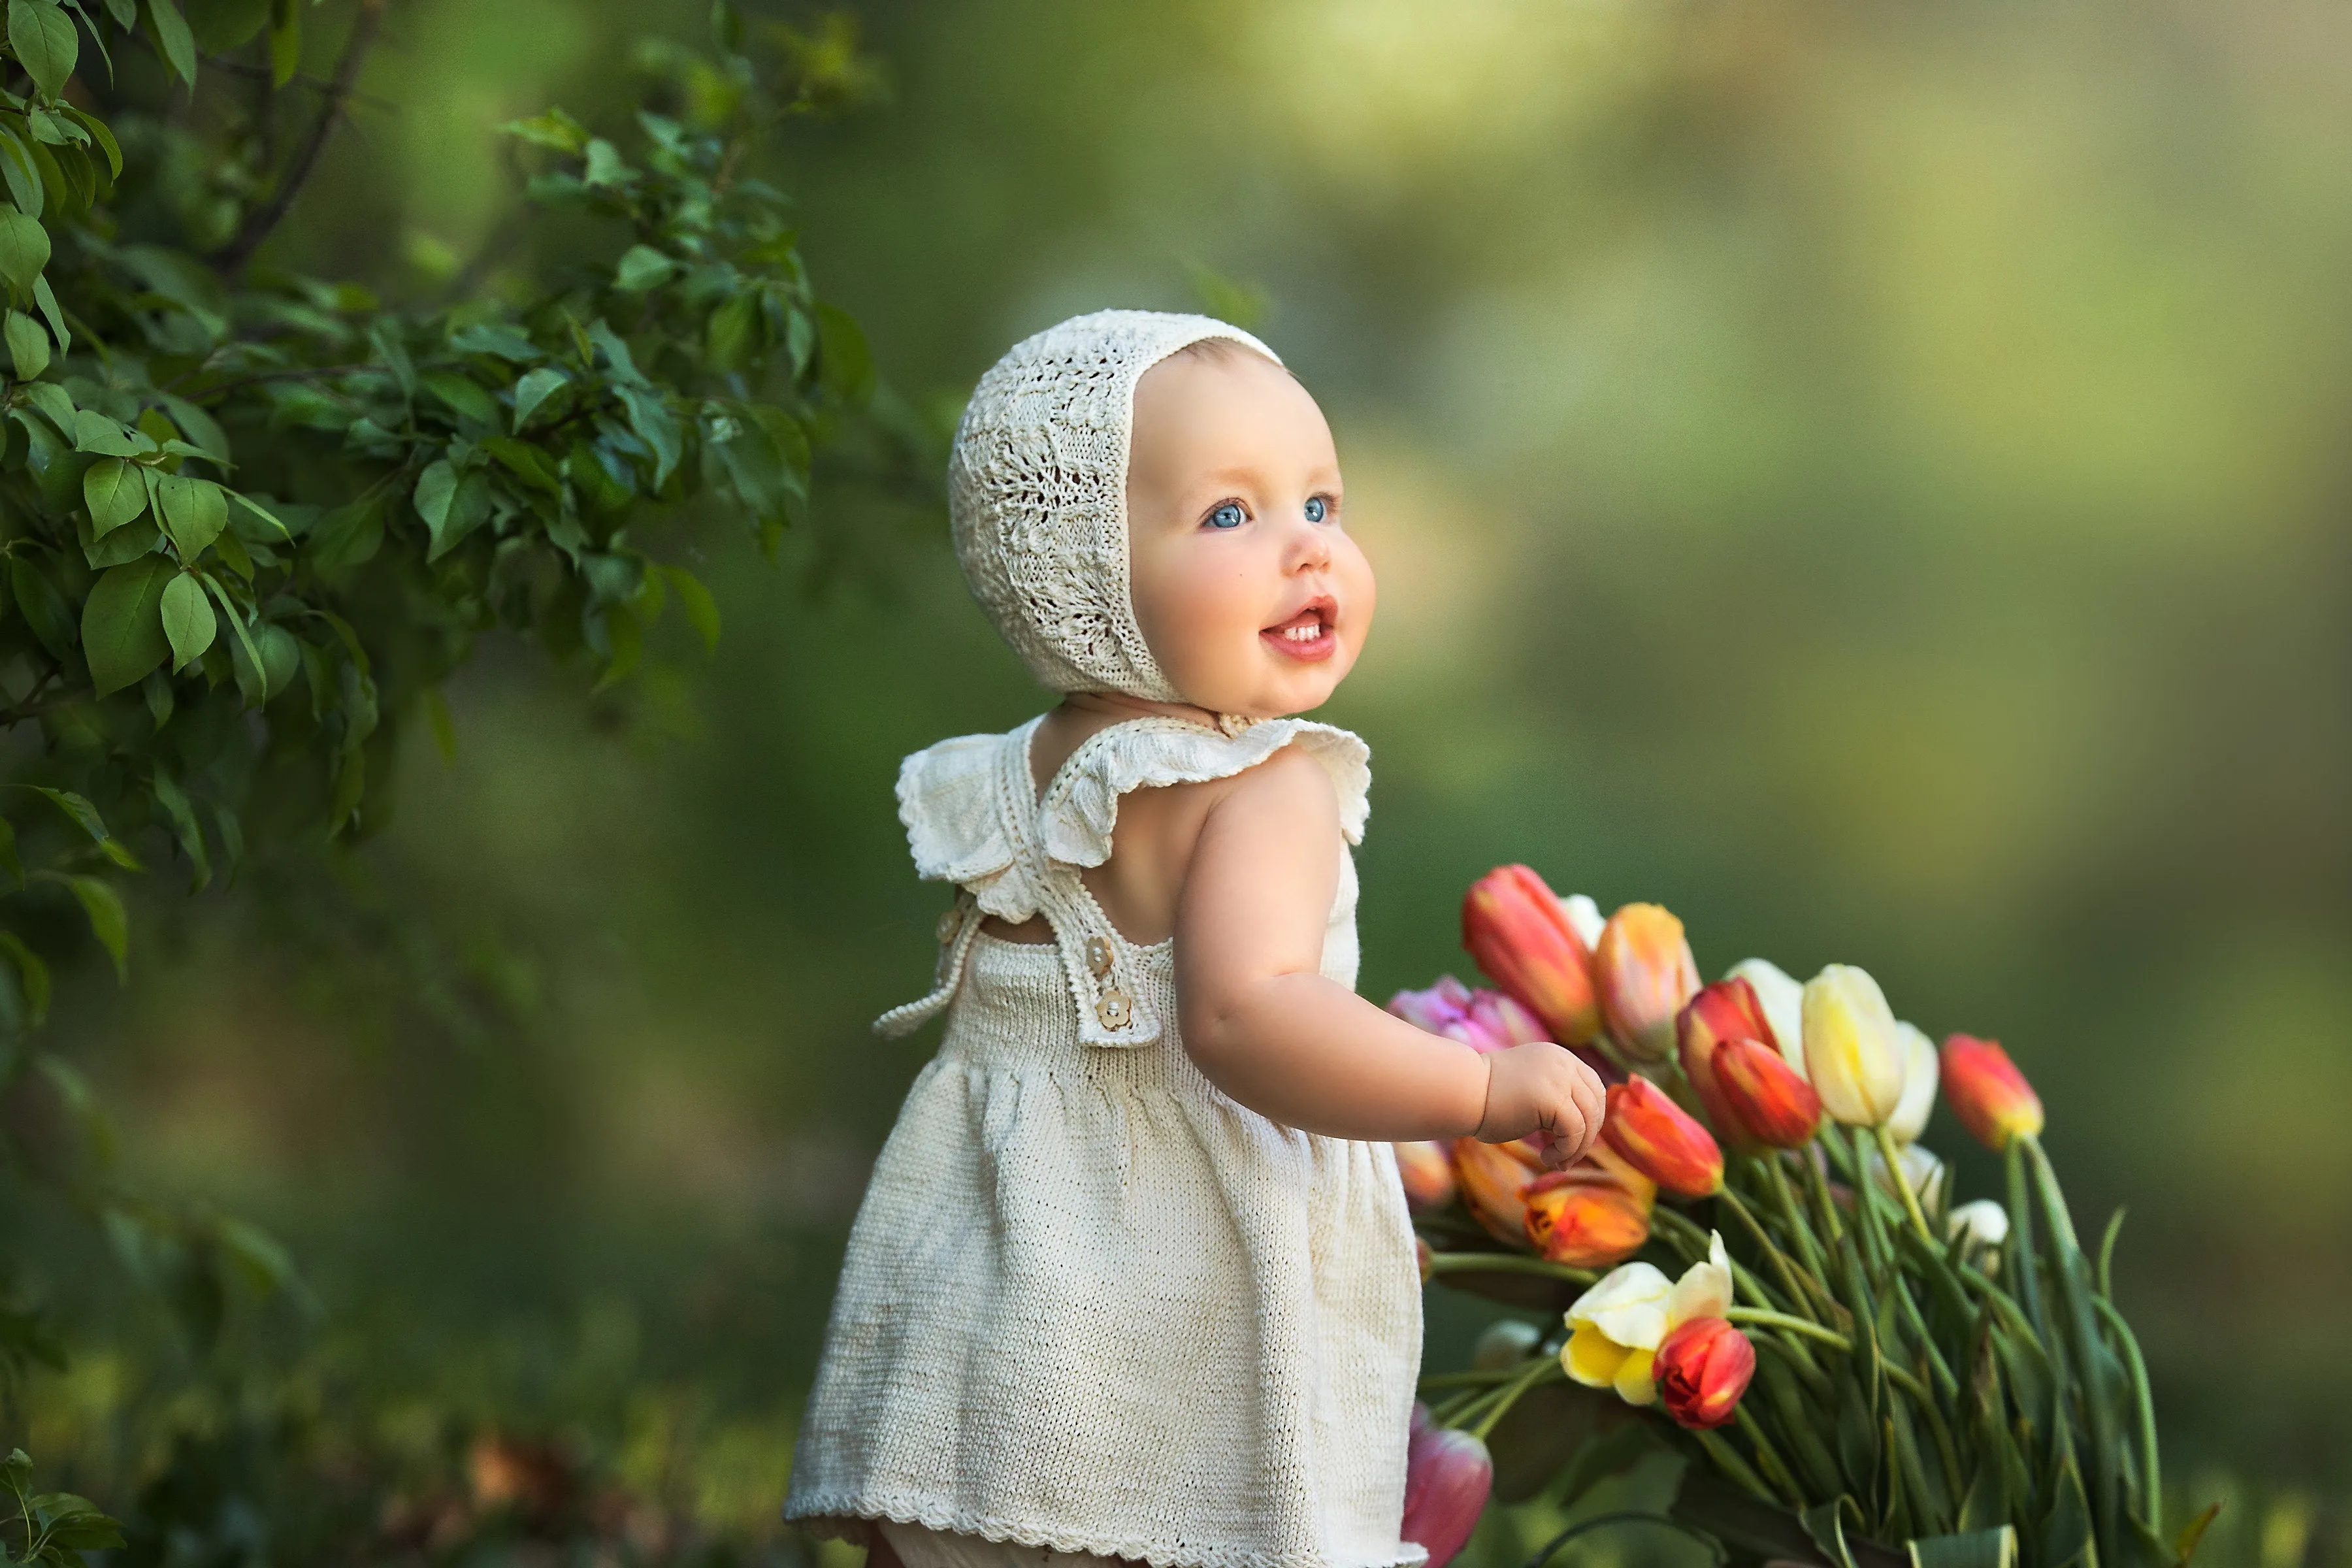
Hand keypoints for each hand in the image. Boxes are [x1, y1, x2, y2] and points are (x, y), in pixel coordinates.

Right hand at [1475, 1042, 1605, 1169]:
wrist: (1461, 1092)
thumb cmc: (1485, 1099)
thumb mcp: (1529, 1089)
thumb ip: (1555, 1098)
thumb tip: (1584, 1131)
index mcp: (1558, 1057)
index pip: (1593, 1088)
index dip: (1589, 1118)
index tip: (1571, 1141)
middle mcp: (1563, 1062)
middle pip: (1596, 1104)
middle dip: (1586, 1136)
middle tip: (1566, 1157)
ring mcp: (1560, 1077)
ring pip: (1588, 1120)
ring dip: (1576, 1148)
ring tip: (1555, 1161)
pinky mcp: (1553, 1097)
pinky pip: (1575, 1132)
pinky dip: (1566, 1151)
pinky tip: (1546, 1158)